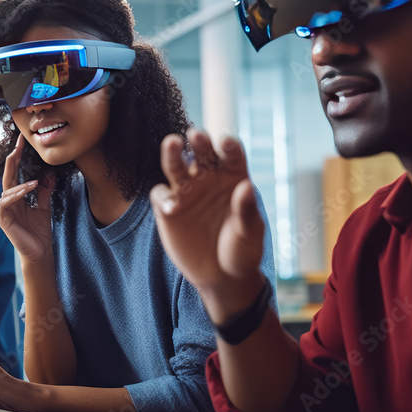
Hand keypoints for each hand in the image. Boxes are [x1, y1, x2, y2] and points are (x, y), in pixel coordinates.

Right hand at [0, 135, 54, 263]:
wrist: (39, 252)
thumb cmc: (39, 232)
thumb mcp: (44, 206)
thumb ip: (43, 190)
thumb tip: (48, 173)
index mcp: (16, 197)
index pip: (15, 173)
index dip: (18, 157)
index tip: (22, 142)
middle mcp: (7, 201)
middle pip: (8, 176)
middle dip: (13, 159)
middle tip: (19, 143)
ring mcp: (3, 210)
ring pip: (6, 189)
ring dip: (20, 183)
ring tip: (34, 181)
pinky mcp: (2, 219)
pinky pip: (5, 202)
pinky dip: (16, 195)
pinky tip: (27, 190)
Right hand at [150, 129, 264, 321]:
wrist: (222, 275)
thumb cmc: (242, 251)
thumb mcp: (250, 234)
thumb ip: (247, 211)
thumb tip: (247, 187)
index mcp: (233, 177)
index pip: (231, 154)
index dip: (229, 146)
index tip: (226, 143)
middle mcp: (208, 178)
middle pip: (202, 153)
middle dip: (200, 142)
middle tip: (196, 135)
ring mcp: (186, 191)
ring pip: (176, 165)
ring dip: (172, 153)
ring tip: (172, 143)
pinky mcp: (168, 208)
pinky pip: (161, 195)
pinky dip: (164, 197)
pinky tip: (172, 207)